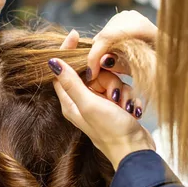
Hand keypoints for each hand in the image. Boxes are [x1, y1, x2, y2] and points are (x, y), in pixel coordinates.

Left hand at [56, 31, 153, 168]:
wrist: (136, 152)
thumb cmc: (111, 131)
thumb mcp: (89, 104)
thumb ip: (71, 83)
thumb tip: (52, 62)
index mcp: (71, 102)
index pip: (62, 71)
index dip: (68, 52)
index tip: (75, 34)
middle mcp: (83, 102)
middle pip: (92, 73)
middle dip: (107, 78)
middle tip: (113, 93)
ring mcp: (100, 104)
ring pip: (110, 80)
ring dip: (120, 89)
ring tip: (124, 105)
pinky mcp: (116, 107)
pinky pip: (122, 90)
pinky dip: (128, 96)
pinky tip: (132, 109)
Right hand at [87, 10, 157, 80]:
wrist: (172, 54)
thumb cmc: (163, 63)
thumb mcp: (144, 70)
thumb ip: (121, 65)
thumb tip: (103, 61)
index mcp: (140, 27)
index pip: (107, 37)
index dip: (94, 56)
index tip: (91, 75)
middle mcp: (131, 16)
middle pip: (104, 36)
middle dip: (97, 56)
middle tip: (97, 74)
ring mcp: (127, 15)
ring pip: (104, 34)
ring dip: (101, 52)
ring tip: (106, 67)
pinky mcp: (125, 18)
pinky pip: (108, 32)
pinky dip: (107, 46)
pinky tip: (112, 57)